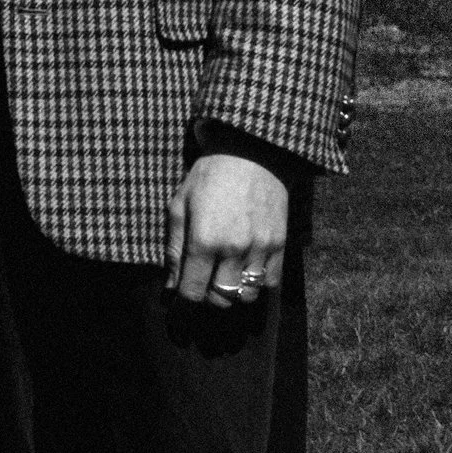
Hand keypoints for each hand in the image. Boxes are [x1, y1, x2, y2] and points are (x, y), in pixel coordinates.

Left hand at [164, 153, 288, 306]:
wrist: (252, 152)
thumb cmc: (209, 176)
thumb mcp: (180, 205)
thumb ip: (174, 248)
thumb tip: (170, 285)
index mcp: (204, 241)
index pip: (193, 292)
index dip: (184, 300)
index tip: (181, 298)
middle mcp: (233, 251)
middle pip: (220, 299)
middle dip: (207, 296)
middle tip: (203, 282)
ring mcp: (260, 249)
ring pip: (247, 296)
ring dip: (233, 292)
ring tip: (226, 277)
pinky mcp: (280, 244)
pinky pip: (271, 282)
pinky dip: (258, 283)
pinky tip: (247, 269)